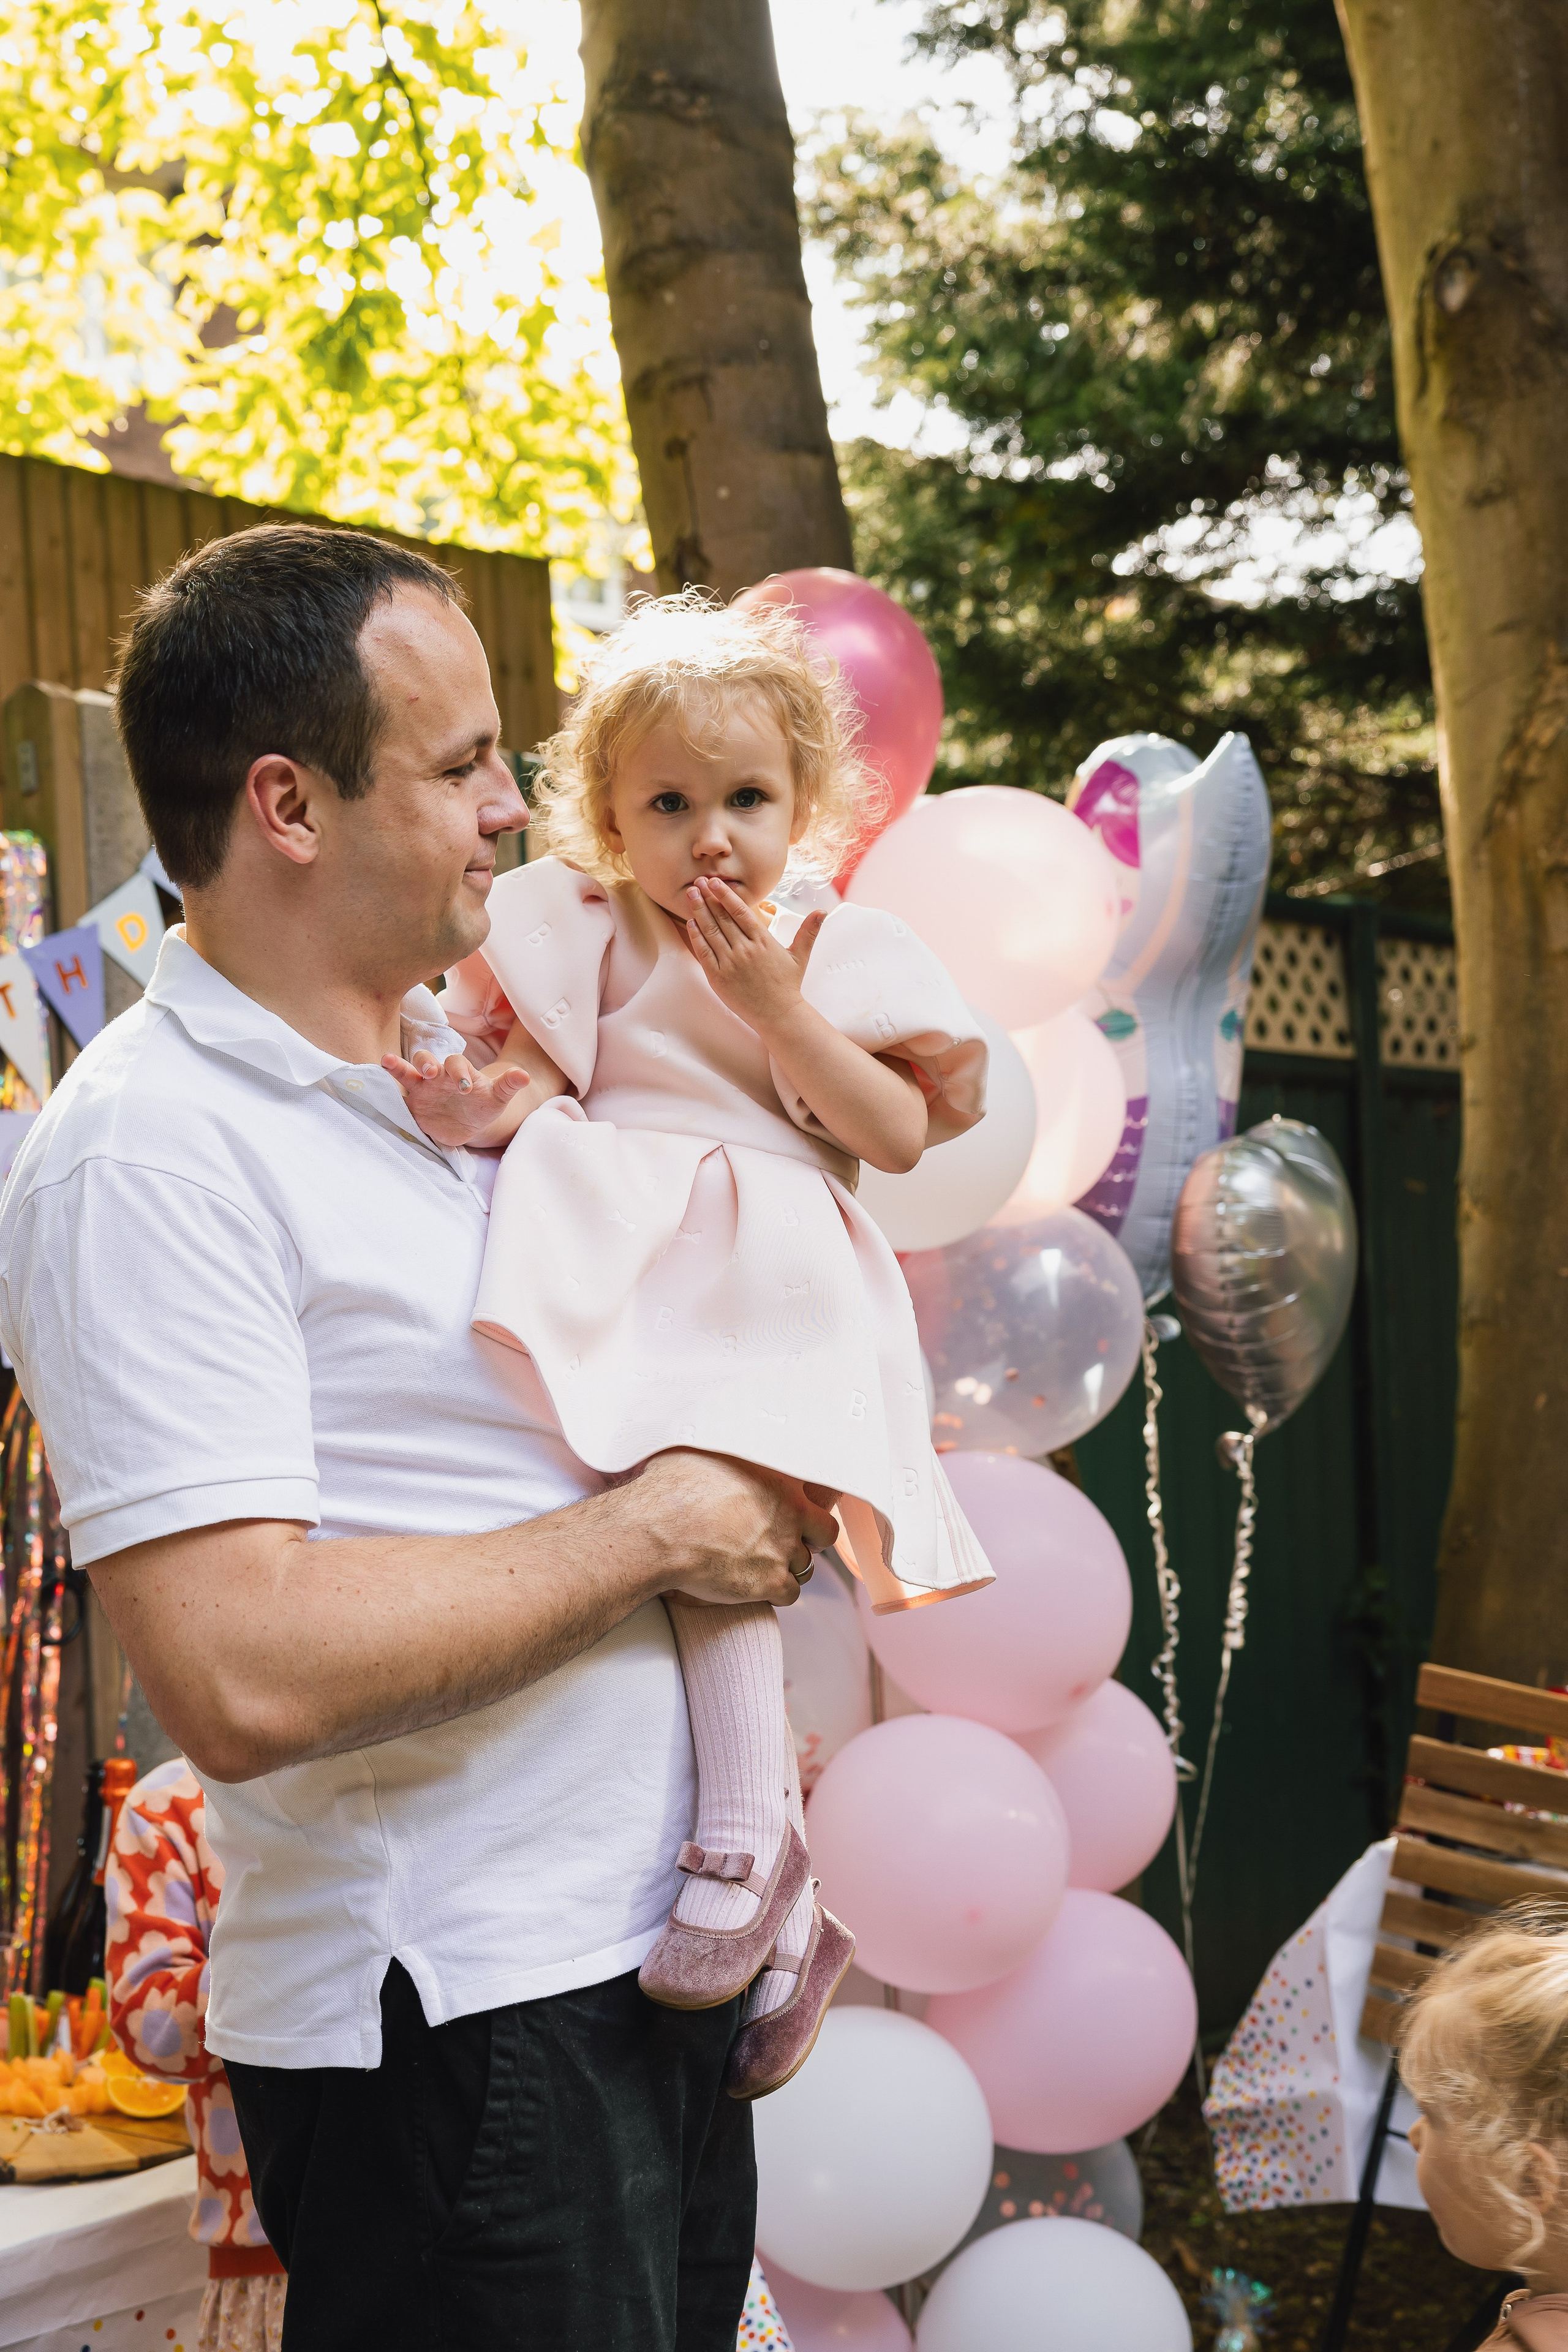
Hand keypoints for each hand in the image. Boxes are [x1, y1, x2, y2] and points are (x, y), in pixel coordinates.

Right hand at [381, 1049, 533, 1145]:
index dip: (460, 1071)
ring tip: (388, 1061)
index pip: (456, 1062)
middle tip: (431, 1072)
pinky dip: (387, 1092)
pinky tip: (375, 1090)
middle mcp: (437, 1075)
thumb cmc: (483, 1106)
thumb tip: (525, 1075)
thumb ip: (508, 1086)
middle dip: (427, 1062)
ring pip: (406, 1072)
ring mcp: (422, 1089)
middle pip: (426, 1058)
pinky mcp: (411, 1105)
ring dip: (398, 1066)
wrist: (469, 1125)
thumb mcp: (498, 1098)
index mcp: (458, 1071)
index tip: (466, 1088)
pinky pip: (397, 1096)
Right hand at [634, 1451, 839, 1608]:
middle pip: (825, 1532)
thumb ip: (730, 1454)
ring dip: (787, 1567)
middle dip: (811, 1540)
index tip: (792, 1512)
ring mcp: (783, 1549)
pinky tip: (755, 1586)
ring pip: (805, 1566)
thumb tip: (721, 1438)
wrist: (659, 1531)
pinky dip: (775, 1592)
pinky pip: (790, 1594)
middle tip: (788, 1542)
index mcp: (779, 1479)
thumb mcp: (705, 1451)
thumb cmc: (673, 1489)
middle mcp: (789, 1514)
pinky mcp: (770, 1582)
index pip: (817, 1492)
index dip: (804, 1505)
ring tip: (760, 1565)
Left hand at [683, 877, 826, 1037]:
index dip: (726, 895)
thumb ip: (809, 931)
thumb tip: (823, 911)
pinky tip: (691, 922)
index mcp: (763, 941)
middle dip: (708, 897)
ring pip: (711, 932)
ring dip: (699, 911)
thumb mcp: (800, 956)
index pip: (740, 912)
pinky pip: (704, 953)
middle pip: (722, 918)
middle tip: (697, 881)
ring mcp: (730, 963)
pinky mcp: (718, 978)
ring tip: (691, 894)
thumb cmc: (788, 986)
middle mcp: (745, 950)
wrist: (778, 1015)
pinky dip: (696, 936)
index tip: (715, 882)